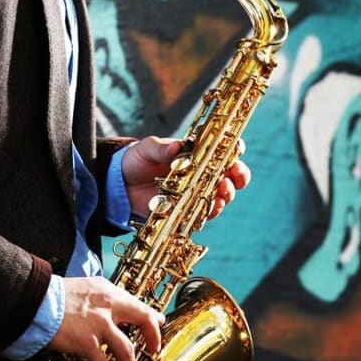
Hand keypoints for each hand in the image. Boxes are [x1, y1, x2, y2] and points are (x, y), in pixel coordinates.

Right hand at [48, 276, 164, 360]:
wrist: (32, 300)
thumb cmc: (49, 296)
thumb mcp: (81, 289)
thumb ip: (96, 300)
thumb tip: (105, 310)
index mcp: (106, 291)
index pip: (135, 303)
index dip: (150, 315)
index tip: (157, 322)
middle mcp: (107, 305)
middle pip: (143, 319)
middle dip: (153, 336)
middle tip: (155, 349)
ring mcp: (99, 324)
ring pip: (126, 350)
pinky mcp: (87, 341)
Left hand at [122, 136, 251, 218]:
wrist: (121, 184)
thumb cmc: (138, 160)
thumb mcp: (147, 149)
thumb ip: (161, 148)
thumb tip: (177, 147)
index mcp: (197, 153)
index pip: (223, 149)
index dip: (235, 149)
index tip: (237, 150)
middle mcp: (202, 173)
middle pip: (231, 175)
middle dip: (239, 175)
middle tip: (234, 177)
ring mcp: (197, 192)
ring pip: (222, 195)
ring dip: (226, 195)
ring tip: (222, 194)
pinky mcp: (188, 210)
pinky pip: (205, 214)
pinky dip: (210, 212)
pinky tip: (210, 209)